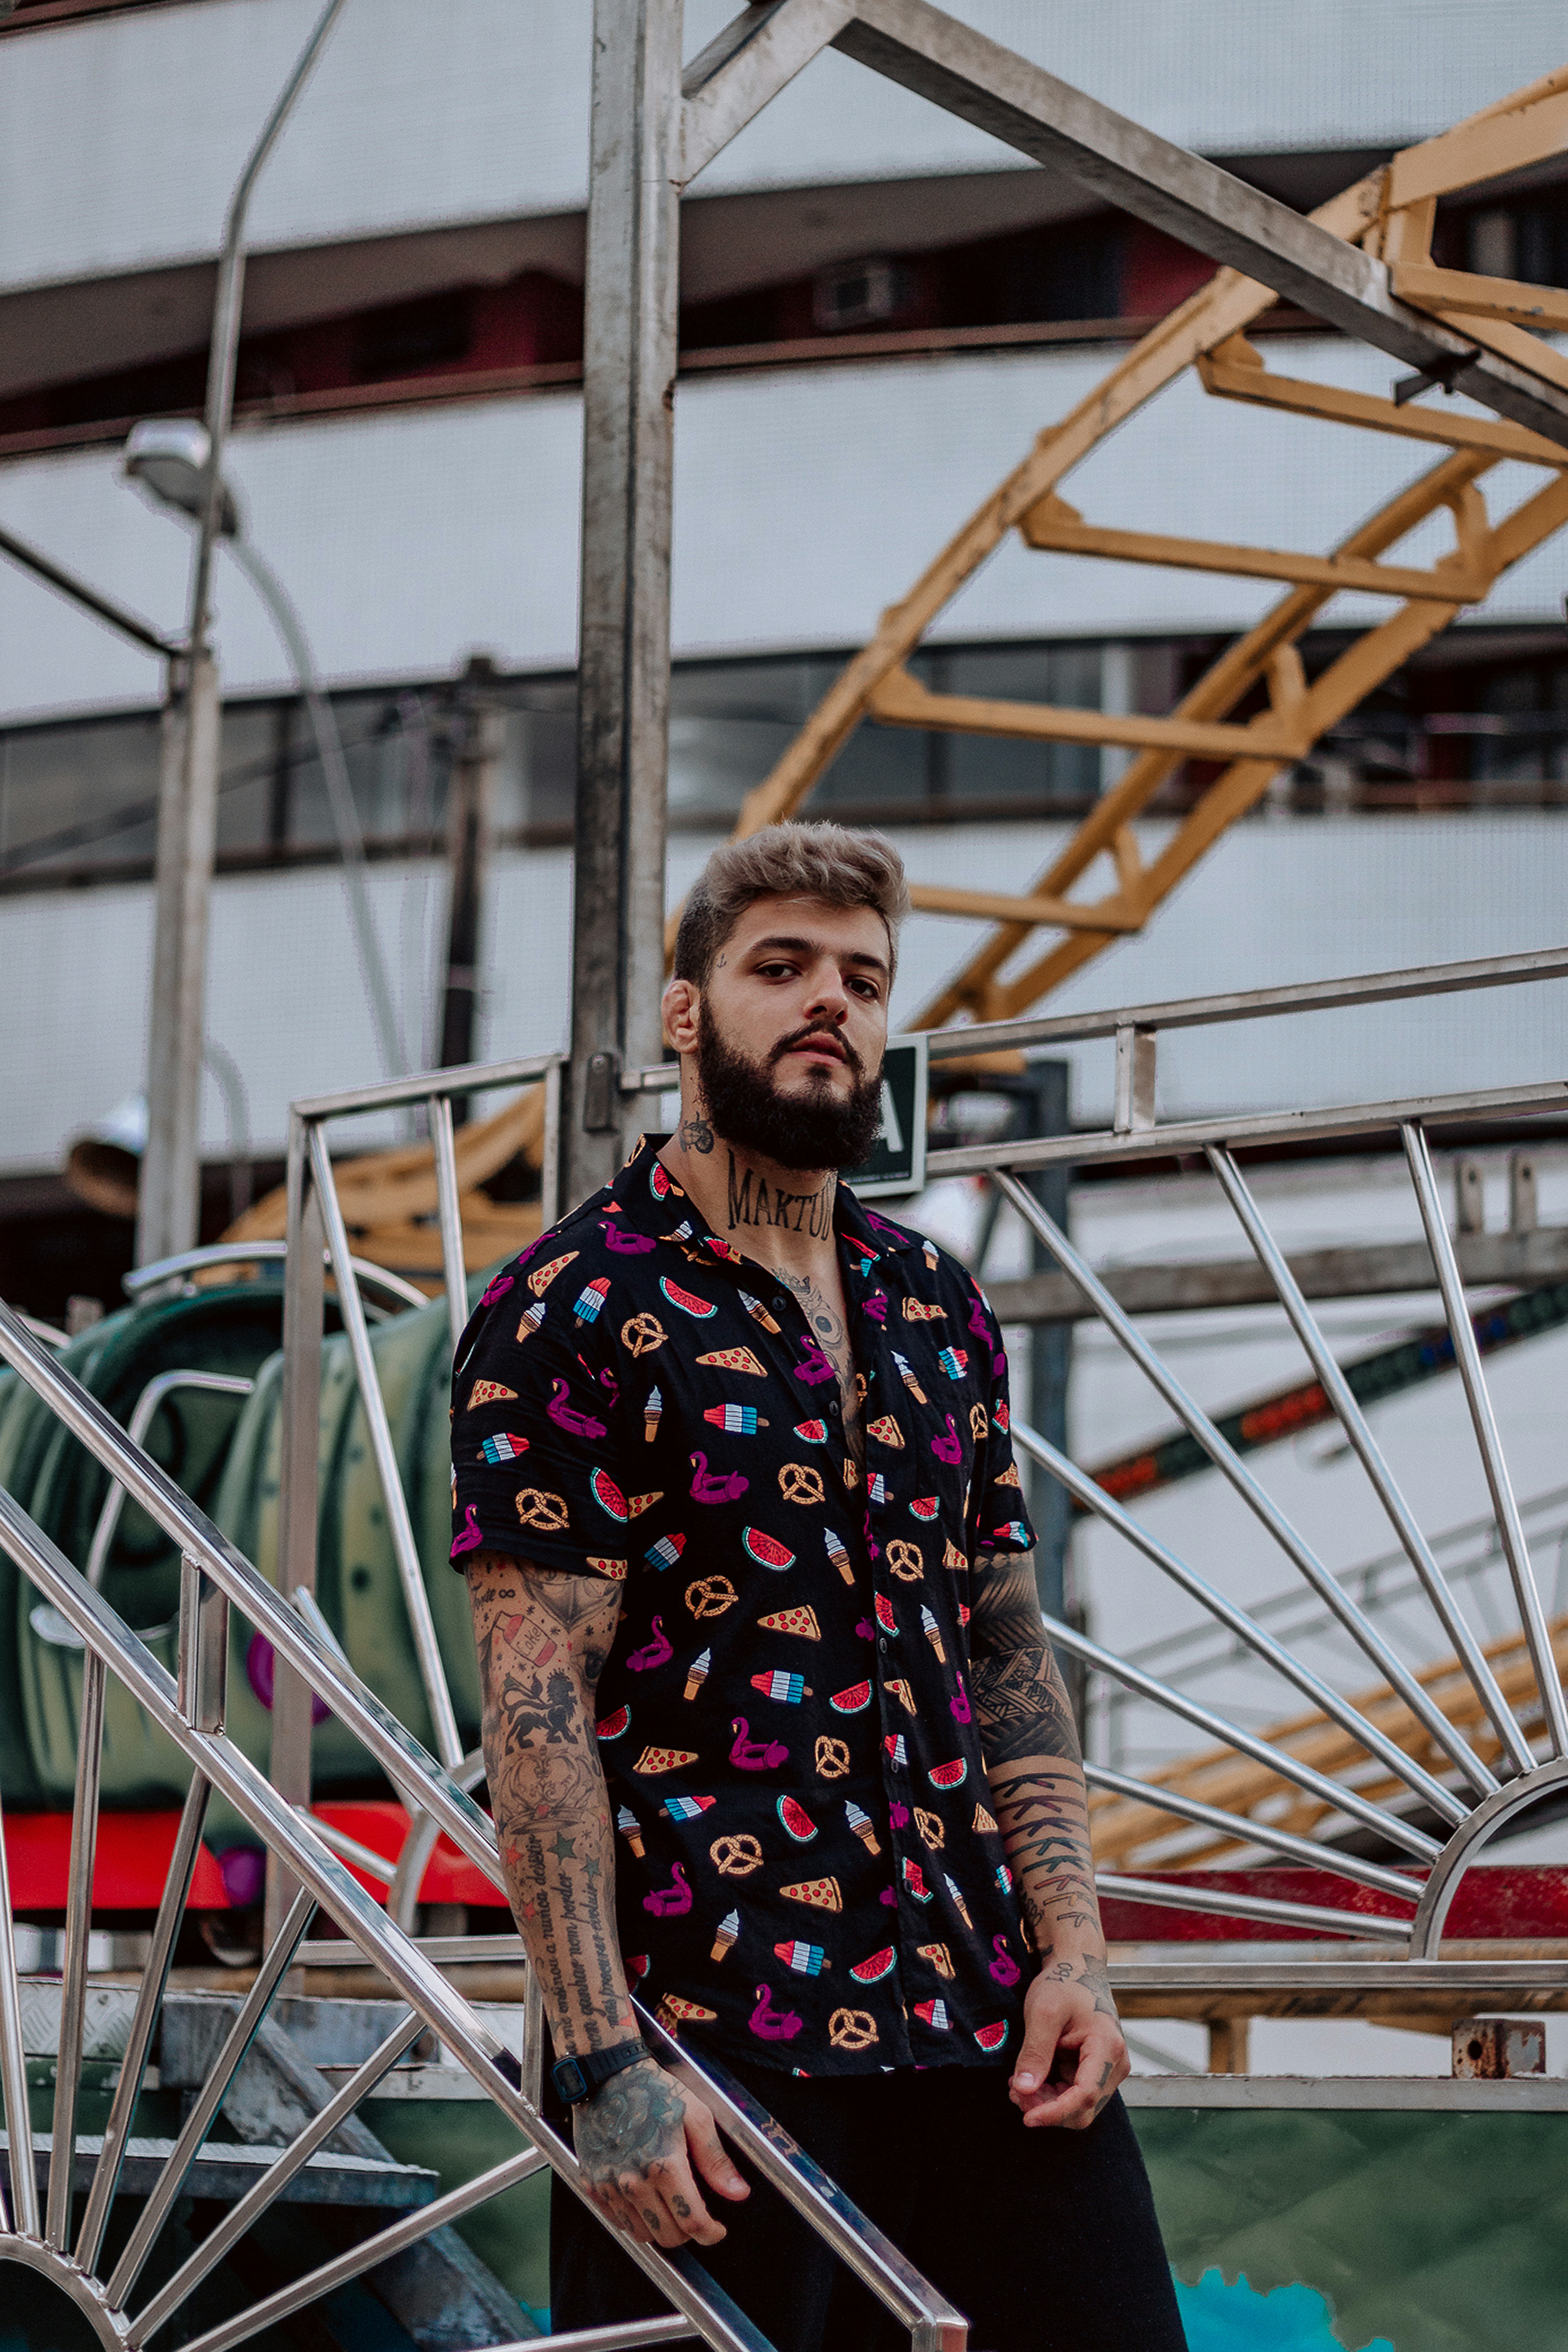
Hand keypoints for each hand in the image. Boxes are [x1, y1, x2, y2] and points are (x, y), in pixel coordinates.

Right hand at [572, 2056, 749, 2246]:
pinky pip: (616, 2222)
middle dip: (688, 2233)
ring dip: (661, 2228)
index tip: (717, 2230)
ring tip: (670, 2206)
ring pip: (641, 2234)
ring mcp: (609, 2186)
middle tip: (695, 2214)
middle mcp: (634, 2182)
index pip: (692, 2222)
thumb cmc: (654, 2091)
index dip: (710, 2233)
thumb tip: (739, 2193)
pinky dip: (634, 2221)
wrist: (606, 2077)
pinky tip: (645, 2201)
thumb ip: (715, 2160)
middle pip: (668, 2235)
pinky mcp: (590, 2184)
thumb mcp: (696, 2116)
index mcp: (664, 2164)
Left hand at [1008, 1959, 1127, 2129]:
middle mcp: (1114, 2065)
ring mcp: (1107, 2071)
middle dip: (1047, 2109)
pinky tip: (1030, 2080)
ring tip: (1017, 2084)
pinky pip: (1073, 2096)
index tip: (1027, 2118)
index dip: (1055, 2112)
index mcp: (1107, 2048)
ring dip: (1046, 2104)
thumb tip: (1024, 2090)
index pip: (1085, 2095)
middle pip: (1083, 2109)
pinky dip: (1050, 2095)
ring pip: (1077, 2107)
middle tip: (1014, 2091)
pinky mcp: (1095, 2072)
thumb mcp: (1043, 2012)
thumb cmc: (1064, 1984)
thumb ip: (1035, 2052)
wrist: (1078, 1971)